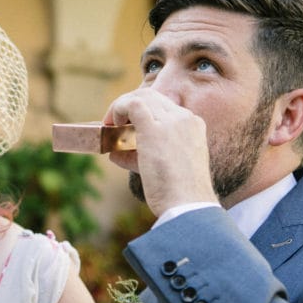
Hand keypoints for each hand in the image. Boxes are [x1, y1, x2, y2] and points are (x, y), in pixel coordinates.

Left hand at [104, 88, 215, 215]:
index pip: (164, 106)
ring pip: (142, 96)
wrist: (188, 206)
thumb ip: (140, 156)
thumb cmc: (178, 196)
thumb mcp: (164, 169)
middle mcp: (185, 119)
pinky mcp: (154, 129)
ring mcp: (171, 122)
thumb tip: (114, 153)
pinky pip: (132, 105)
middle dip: (129, 104)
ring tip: (109, 124)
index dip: (143, 110)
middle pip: (152, 96)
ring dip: (121, 107)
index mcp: (194, 126)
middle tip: (113, 123)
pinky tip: (110, 125)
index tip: (127, 125)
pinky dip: (117, 109)